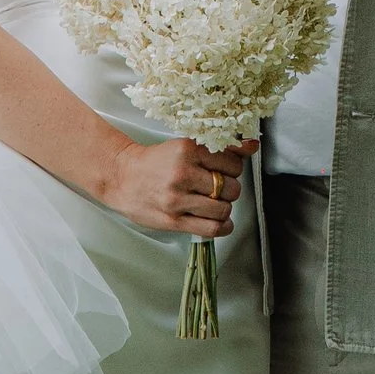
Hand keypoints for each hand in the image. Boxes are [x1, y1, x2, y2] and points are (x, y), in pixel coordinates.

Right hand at [105, 136, 250, 238]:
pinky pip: (211, 228)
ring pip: (223, 209)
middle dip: (229, 189)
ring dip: (224, 208)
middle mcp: (183, 173)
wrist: (122, 177)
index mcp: (188, 149)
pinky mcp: (173, 220)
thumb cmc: (155, 162)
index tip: (224, 171)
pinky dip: (223, 227)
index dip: (233, 170)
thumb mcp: (186, 147)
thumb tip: (253, 145)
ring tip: (215, 203)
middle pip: (230, 187)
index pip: (233, 163)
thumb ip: (220, 148)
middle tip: (218, 188)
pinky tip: (220, 221)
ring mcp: (177, 198)